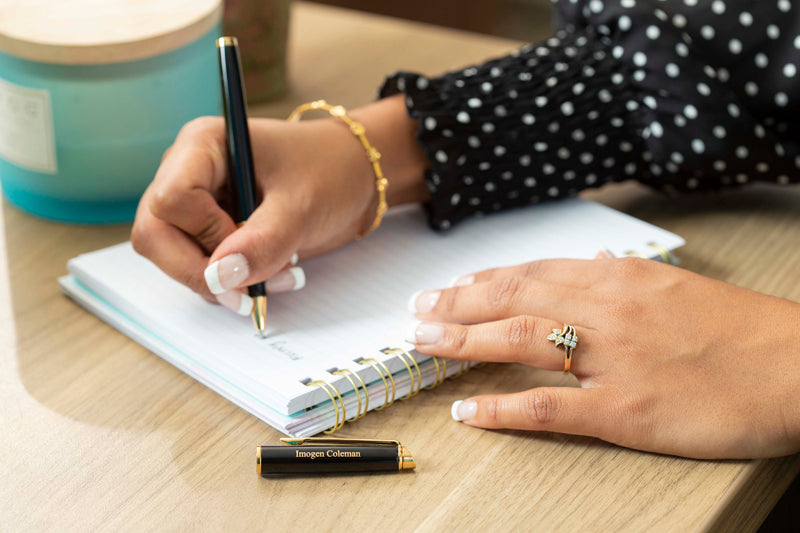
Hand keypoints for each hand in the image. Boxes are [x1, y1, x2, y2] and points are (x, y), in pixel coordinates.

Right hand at [131, 95, 428, 313]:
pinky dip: (232, 281)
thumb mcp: (301, 206)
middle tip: (254, 287)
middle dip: (203, 270)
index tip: (248, 245)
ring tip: (281, 272)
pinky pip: (199, 266)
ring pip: (173, 257)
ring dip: (223, 280)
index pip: (171, 200)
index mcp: (202, 145)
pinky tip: (272, 273)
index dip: (205, 235)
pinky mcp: (209, 229)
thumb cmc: (330, 171)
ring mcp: (195, 203)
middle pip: (155, 234)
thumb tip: (219, 278)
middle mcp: (187, 171)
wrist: (354, 176)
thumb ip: (263, 242)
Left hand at [409, 257, 799, 458]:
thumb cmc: (739, 329)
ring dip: (463, 340)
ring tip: (423, 343)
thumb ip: (626, 276)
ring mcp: (612, 358)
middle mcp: (607, 309)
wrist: (798, 367)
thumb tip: (595, 260)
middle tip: (417, 310)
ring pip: (520, 339)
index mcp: (619, 278)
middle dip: (458, 304)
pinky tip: (468, 411)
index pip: (533, 272)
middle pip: (514, 298)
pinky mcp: (624, 408)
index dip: (484, 280)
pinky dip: (502, 408)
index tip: (451, 286)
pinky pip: (549, 406)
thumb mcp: (677, 286)